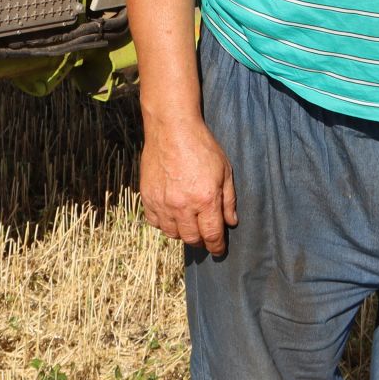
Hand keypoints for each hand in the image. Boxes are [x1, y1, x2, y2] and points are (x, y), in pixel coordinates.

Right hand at [139, 117, 237, 255]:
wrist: (172, 129)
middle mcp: (183, 205)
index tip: (219, 250)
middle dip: (201, 241)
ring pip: (172, 233)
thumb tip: (231, 222)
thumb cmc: (202, 146)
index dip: (217, 247)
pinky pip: (154, 222)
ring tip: (188, 225)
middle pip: (192, 238)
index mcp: (205, 199)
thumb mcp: (224, 170)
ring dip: (182, 233)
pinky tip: (171, 216)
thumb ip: (229, 199)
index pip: (211, 235)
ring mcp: (163, 202)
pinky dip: (164, 224)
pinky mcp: (147, 197)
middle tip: (205, 236)